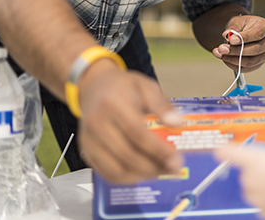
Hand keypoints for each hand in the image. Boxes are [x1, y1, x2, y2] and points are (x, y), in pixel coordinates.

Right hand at [76, 59, 183, 182]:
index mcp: (113, 104)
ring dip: (142, 175)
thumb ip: (162, 105)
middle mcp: (97, 124)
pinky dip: (127, 178)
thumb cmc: (123, 87)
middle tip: (173, 169)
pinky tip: (143, 173)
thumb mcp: (147, 86)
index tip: (177, 160)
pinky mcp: (86, 151)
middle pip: (127, 154)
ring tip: (161, 171)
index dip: (159, 150)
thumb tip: (178, 123)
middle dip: (153, 167)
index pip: (137, 133)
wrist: (94, 87)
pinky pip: (106, 173)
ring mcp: (89, 140)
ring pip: (116, 169)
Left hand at [212, 15, 264, 72]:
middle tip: (221, 48)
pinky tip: (224, 59)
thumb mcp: (237, 21)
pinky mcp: (259, 64)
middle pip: (255, 49)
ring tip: (219, 54)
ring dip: (233, 59)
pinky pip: (247, 69)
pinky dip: (233, 65)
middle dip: (236, 51)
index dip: (244, 38)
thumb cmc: (242, 25)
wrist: (244, 31)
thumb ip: (232, 28)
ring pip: (251, 61)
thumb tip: (227, 36)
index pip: (258, 34)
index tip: (231, 40)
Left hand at [215, 143, 264, 219]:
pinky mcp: (263, 212)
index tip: (221, 150)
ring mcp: (256, 198)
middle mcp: (252, 179)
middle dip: (259, 169)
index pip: (232, 153)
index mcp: (257, 160)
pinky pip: (263, 201)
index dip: (227, 151)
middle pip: (248, 172)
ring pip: (254, 188)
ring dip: (264, 184)